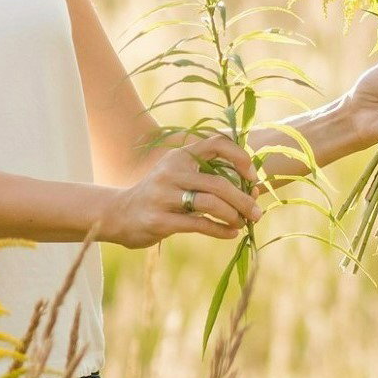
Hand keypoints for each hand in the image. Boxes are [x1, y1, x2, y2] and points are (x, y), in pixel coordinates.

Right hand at [98, 132, 262, 248]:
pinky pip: (199, 224)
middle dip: (243, 199)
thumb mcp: (179, 176)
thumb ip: (211, 178)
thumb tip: (255, 191)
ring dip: (234, 215)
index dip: (240, 157)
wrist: (119, 214)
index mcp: (179, 156)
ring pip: (210, 203)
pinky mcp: (160, 220)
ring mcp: (163, 196)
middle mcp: (171, 172)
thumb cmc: (160, 195)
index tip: (252, 176)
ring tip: (244, 223)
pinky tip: (231, 233)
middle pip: (218, 182)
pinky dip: (220, 230)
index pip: (216, 144)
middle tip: (258, 212)